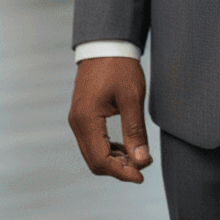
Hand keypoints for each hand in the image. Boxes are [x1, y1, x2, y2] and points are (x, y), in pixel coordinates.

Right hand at [68, 57, 152, 182]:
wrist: (106, 43)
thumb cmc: (120, 66)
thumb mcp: (132, 97)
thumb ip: (135, 130)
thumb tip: (142, 161)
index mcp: (86, 118)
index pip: (101, 160)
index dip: (121, 172)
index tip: (142, 176)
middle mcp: (76, 122)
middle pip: (94, 161)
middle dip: (118, 169)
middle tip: (142, 167)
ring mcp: (77, 118)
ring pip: (92, 153)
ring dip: (114, 160)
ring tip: (137, 157)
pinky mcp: (82, 114)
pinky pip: (92, 141)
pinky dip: (108, 149)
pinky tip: (125, 146)